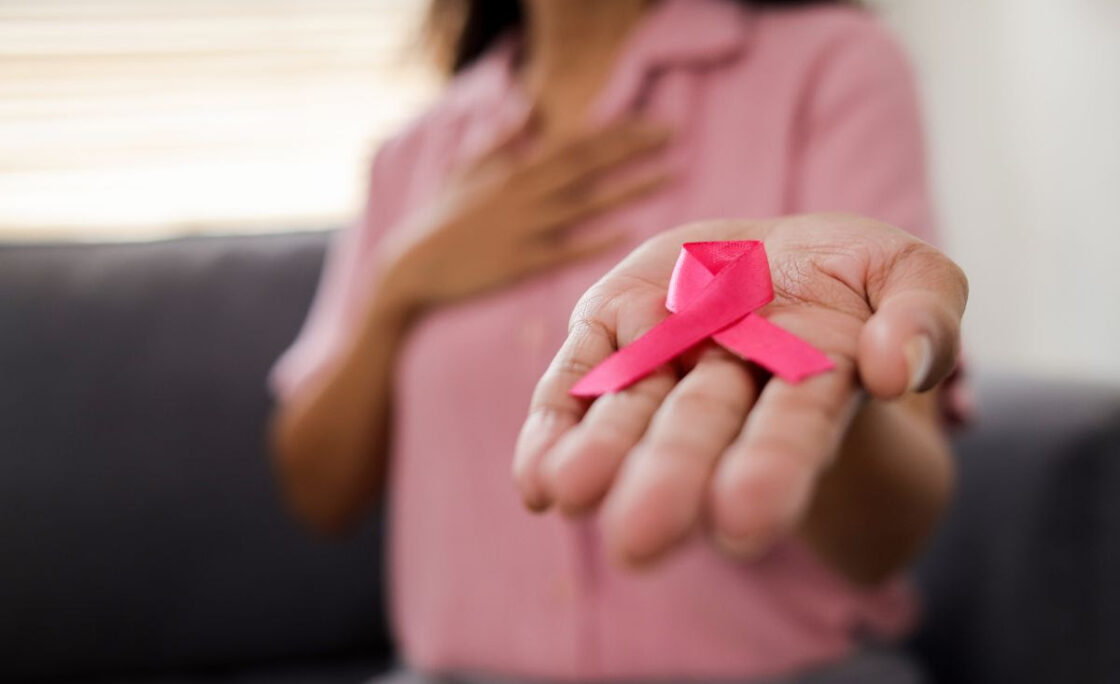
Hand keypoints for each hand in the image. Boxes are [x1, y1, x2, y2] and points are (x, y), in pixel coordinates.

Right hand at [379, 116, 671, 312]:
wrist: (410, 269)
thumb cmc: (440, 220)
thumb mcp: (466, 170)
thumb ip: (503, 140)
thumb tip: (529, 107)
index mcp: (514, 170)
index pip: (574, 143)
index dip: (615, 132)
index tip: (651, 124)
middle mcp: (524, 194)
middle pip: (588, 164)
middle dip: (632, 148)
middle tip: (674, 135)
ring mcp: (524, 229)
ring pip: (586, 203)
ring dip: (629, 188)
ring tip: (670, 176)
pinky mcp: (520, 263)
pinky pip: (566, 249)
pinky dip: (596, 239)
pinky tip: (628, 231)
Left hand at [514, 214, 966, 566]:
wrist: (770, 256)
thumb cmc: (849, 276)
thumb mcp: (910, 272)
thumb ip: (923, 314)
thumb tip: (894, 369)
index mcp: (810, 380)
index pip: (792, 430)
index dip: (771, 471)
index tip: (743, 521)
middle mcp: (727, 386)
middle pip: (698, 431)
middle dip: (671, 478)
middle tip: (639, 539)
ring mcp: (661, 360)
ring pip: (627, 411)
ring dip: (600, 454)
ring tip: (571, 493)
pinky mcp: (608, 333)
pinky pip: (575, 380)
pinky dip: (554, 427)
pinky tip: (538, 479)